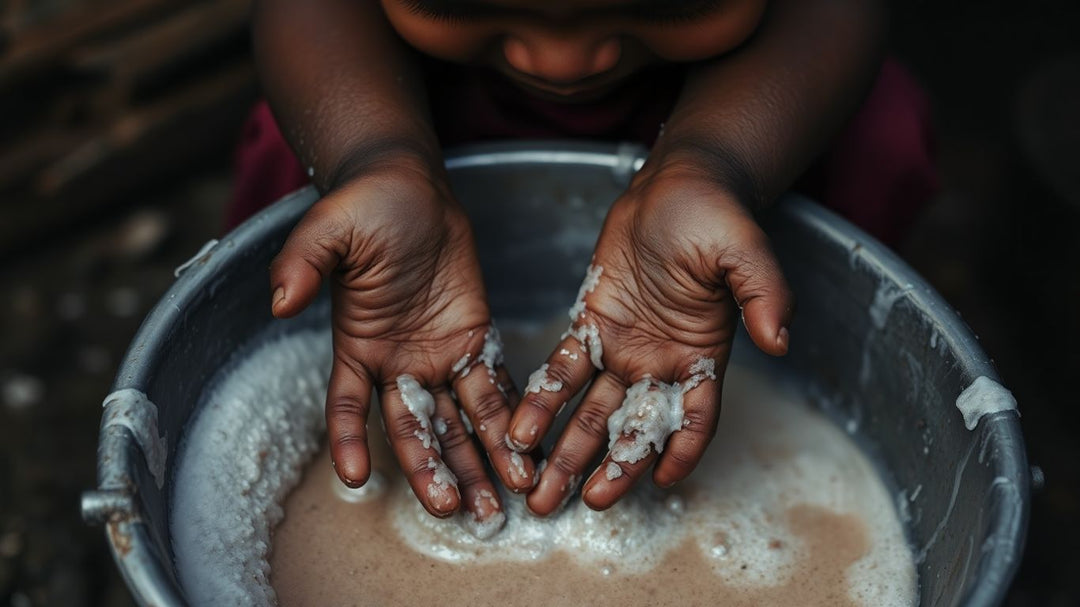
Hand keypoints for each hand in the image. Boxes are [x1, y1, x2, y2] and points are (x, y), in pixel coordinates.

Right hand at [270, 159, 534, 531]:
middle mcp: (396, 362)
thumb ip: (301, 264)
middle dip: (435, 470)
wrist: (408, 185)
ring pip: (458, 420)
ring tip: (500, 504)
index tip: (356, 480)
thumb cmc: (363, 204)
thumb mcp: (325, 229)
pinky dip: (506, 420)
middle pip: (414, 428)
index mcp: (357, 345)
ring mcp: (437, 355)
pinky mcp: (474, 339)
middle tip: (457, 512)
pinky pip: (492, 386)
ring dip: (478, 462)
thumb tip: (278, 301)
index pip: (347, 405)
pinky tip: (524, 454)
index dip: (349, 441)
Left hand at [506, 165, 792, 515]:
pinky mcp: (591, 326)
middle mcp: (661, 363)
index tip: (659, 482)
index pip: (695, 416)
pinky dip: (543, 401)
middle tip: (575, 505)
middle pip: (633, 428)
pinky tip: (520, 431)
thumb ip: (764, 295)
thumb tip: (779, 341)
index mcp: (703, 354)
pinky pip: (563, 370)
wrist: (676, 183)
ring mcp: (624, 348)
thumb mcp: (747, 252)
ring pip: (591, 412)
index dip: (681, 450)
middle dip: (606, 468)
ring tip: (538, 491)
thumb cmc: (717, 214)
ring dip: (565, 451)